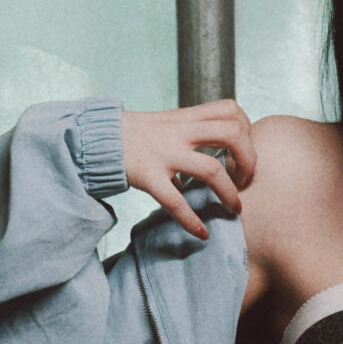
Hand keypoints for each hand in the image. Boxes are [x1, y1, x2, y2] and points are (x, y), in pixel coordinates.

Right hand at [121, 100, 256, 239]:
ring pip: (211, 169)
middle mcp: (178, 132)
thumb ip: (190, 134)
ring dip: (229, 193)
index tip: (241, 153)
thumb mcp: (165, 125)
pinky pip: (175, 200)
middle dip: (248, 160)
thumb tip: (211, 156)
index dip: (246, 131)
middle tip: (245, 181)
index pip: (231, 110)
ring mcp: (164, 153)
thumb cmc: (132, 136)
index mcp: (184, 118)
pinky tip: (201, 233)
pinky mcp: (147, 175)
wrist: (94, 139)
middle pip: (232, 133)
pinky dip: (191, 220)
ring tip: (234, 210)